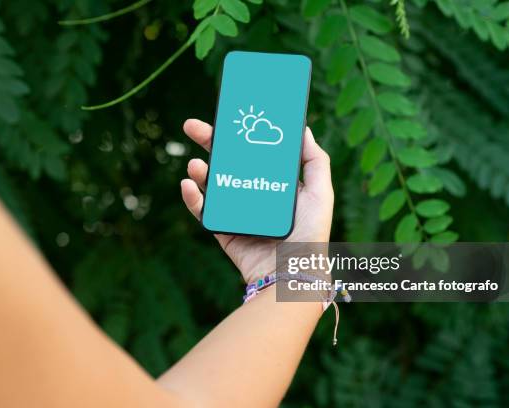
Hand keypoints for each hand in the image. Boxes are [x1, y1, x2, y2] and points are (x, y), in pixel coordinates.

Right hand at [180, 119, 333, 283]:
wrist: (291, 272)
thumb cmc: (310, 233)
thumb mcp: (320, 191)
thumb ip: (315, 160)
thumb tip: (302, 128)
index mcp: (274, 183)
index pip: (252, 152)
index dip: (239, 134)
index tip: (227, 116)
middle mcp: (253, 194)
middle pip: (226, 162)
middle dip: (209, 143)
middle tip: (192, 127)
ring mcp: (236, 212)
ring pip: (211, 184)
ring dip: (199, 170)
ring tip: (196, 164)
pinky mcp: (223, 230)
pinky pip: (203, 210)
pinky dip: (192, 198)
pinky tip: (188, 184)